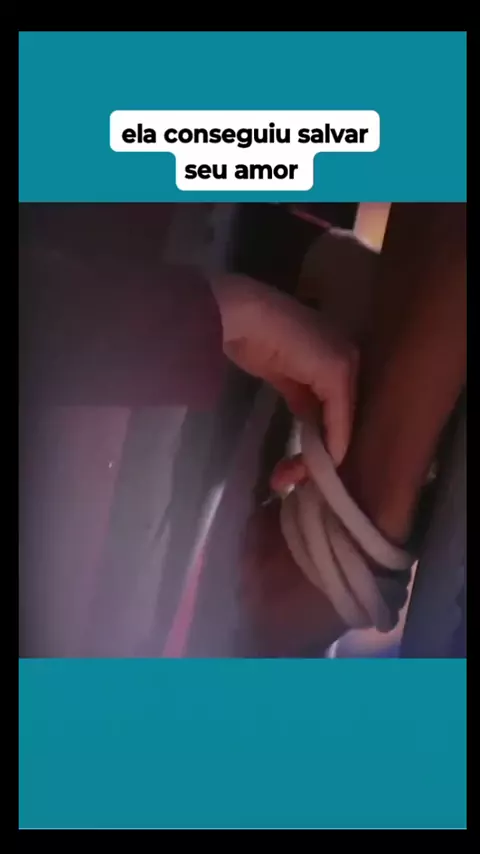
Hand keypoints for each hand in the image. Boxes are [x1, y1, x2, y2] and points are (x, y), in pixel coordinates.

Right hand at [211, 273, 358, 475]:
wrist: (236, 314)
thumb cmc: (249, 336)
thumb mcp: (281, 373)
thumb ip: (301, 396)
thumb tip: (310, 425)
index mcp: (336, 354)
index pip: (337, 407)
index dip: (321, 441)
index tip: (295, 469)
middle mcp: (349, 355)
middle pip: (342, 417)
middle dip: (319, 454)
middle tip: (289, 477)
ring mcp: (346, 360)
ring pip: (342, 421)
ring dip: (319, 456)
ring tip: (290, 477)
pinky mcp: (338, 369)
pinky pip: (339, 417)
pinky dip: (331, 443)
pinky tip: (314, 464)